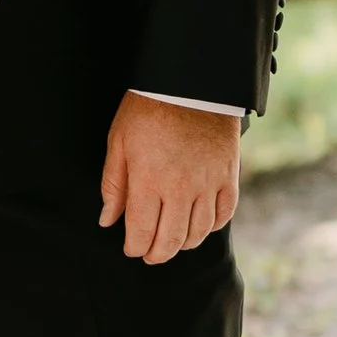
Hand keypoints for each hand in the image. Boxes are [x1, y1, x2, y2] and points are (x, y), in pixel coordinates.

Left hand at [99, 93, 239, 264]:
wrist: (191, 82)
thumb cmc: (148, 109)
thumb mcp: (119, 142)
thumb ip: (113, 184)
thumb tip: (108, 221)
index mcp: (148, 180)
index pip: (141, 232)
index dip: (134, 248)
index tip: (130, 249)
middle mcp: (180, 187)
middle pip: (170, 240)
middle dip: (157, 254)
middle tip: (150, 254)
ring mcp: (208, 183)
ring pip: (198, 232)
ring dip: (183, 244)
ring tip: (172, 241)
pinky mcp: (229, 175)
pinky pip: (224, 214)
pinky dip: (211, 226)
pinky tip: (199, 225)